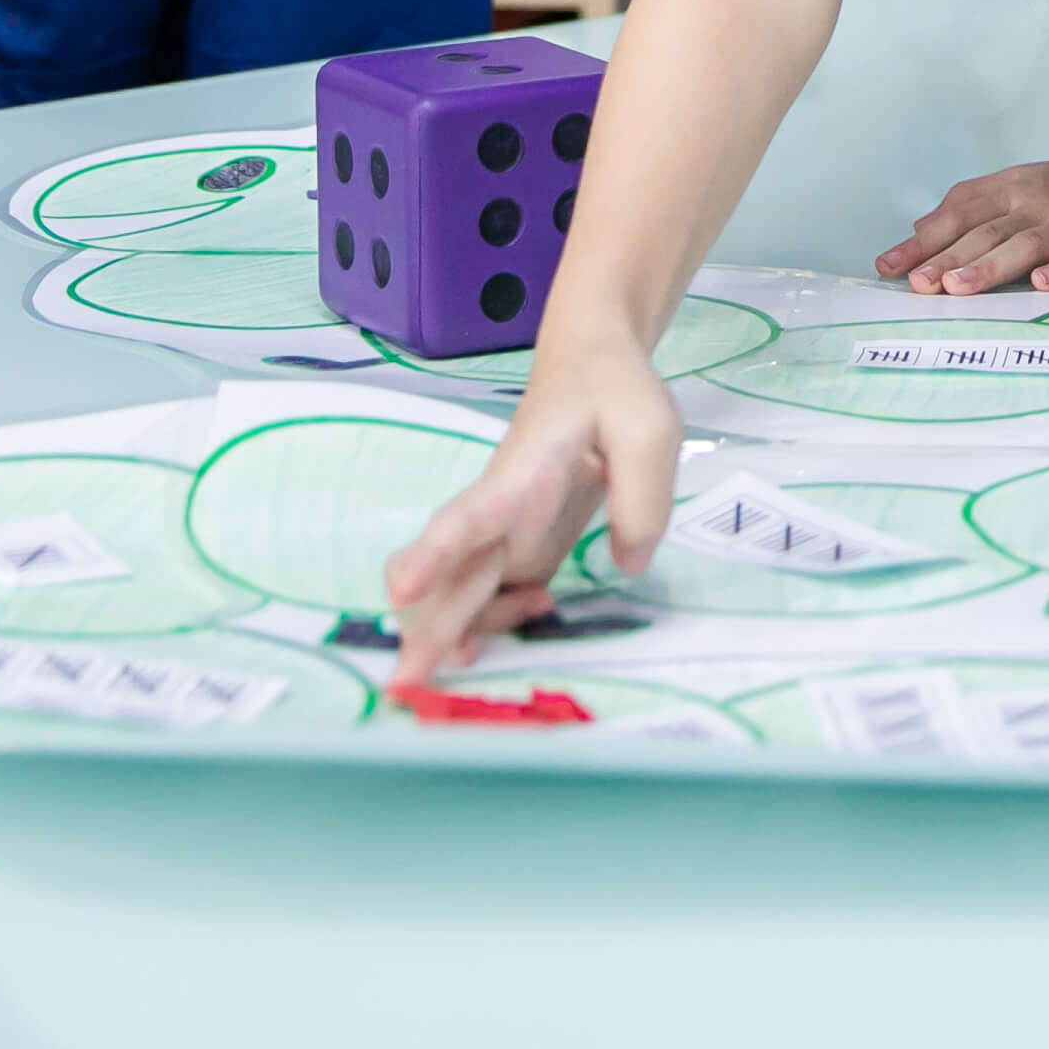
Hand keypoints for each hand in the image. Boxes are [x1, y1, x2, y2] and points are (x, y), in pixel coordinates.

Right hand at [381, 333, 681, 685]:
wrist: (592, 363)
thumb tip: (627, 564)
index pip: (467, 519)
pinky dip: (496, 622)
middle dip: (424, 629)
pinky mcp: (527, 545)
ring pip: (462, 592)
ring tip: (497, 648)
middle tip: (405, 685)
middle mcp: (501, 512)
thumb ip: (642, 499)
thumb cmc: (613, 388)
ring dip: (459, 632)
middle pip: (449, 574)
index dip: (432, 556)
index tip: (400, 589)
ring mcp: (508, 532)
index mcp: (520, 477)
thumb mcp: (649, 430)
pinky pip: (494, 595)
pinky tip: (534, 617)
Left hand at [873, 141, 1048, 293]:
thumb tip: (917, 231)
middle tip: (918, 286)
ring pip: (1030, 242)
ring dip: (992, 265)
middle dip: (949, 258)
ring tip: (960, 288)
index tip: (889, 268)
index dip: (924, 240)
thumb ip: (972, 208)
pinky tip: (1045, 285)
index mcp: (1014, 189)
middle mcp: (1041, 201)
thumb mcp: (1022, 187)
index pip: (960, 214)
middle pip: (988, 231)